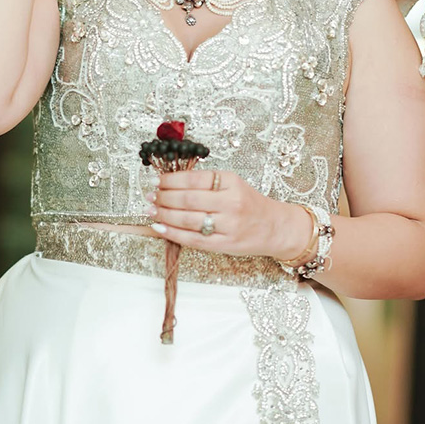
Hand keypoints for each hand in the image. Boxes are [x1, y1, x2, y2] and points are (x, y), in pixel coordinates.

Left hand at [146, 169, 310, 257]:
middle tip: (149, 195)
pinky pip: (193, 239)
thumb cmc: (249, 203)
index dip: (170, 179)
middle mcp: (231, 202)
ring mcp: (228, 225)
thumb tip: (170, 182)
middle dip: (163, 197)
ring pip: (188, 219)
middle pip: (188, 199)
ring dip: (164, 214)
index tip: (156, 180)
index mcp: (232, 182)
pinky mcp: (225, 245)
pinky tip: (160, 227)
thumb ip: (206, 183)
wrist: (275, 227)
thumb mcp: (233, 184)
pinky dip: (173, 233)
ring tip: (151, 210)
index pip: (194, 178)